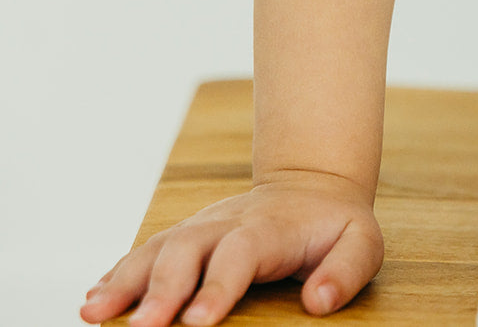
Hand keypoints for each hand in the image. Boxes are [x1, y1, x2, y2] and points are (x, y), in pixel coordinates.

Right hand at [80, 171, 381, 326]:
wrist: (312, 187)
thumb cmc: (336, 226)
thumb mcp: (362, 242)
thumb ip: (347, 269)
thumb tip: (320, 302)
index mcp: (269, 229)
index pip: (238, 254)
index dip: (216, 287)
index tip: (196, 323)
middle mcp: (225, 224)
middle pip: (186, 250)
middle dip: (161, 290)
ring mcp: (200, 229)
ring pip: (156, 248)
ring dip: (124, 280)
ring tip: (92, 312)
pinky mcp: (184, 237)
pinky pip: (146, 252)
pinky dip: (118, 274)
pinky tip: (95, 298)